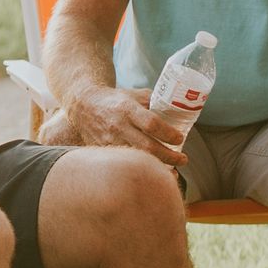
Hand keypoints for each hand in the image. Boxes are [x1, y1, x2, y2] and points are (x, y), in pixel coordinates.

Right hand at [61, 83, 189, 168]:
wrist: (84, 106)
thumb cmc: (114, 100)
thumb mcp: (134, 95)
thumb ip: (154, 102)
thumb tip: (177, 111)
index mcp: (127, 108)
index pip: (151, 124)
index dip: (168, 133)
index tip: (180, 139)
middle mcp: (118, 126)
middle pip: (147, 147)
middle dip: (169, 156)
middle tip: (183, 159)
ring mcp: (110, 141)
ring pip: (137, 160)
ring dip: (157, 167)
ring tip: (173, 172)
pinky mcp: (104, 152)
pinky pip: (125, 165)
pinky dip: (140, 170)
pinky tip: (152, 173)